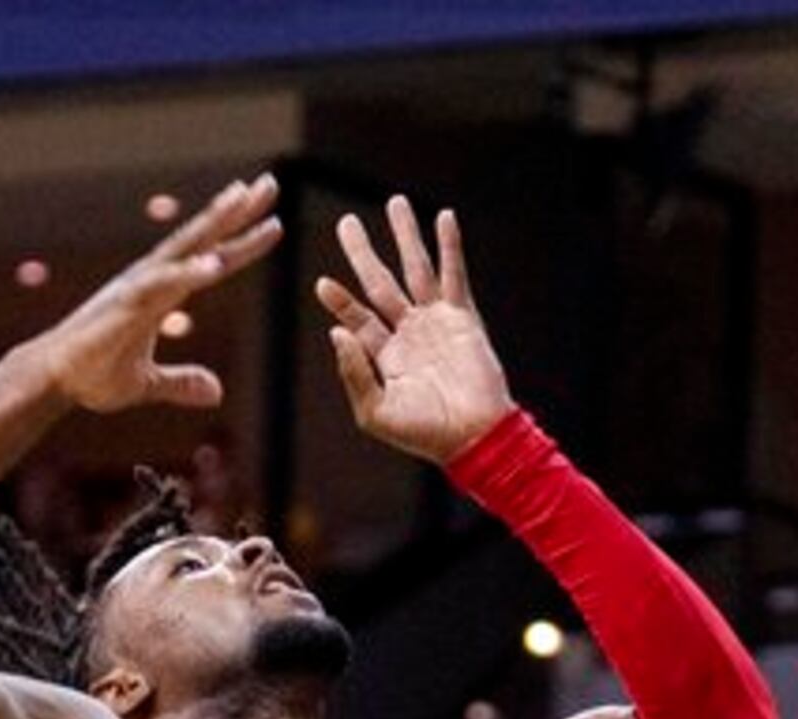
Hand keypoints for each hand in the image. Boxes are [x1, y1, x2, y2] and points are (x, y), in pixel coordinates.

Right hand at [24, 175, 282, 416]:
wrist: (53, 379)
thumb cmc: (93, 374)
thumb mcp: (148, 383)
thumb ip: (181, 383)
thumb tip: (215, 393)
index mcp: (162, 294)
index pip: (211, 261)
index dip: (242, 243)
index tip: (274, 222)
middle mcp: (152, 280)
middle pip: (202, 239)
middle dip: (236, 212)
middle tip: (269, 184)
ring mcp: (137, 288)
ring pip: (182, 248)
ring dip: (213, 224)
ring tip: (241, 199)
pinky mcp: (124, 305)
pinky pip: (161, 286)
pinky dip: (187, 274)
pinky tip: (214, 264)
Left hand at [314, 196, 515, 463]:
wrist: (474, 437)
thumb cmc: (425, 434)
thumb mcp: (376, 413)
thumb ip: (354, 373)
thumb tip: (336, 331)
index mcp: (385, 355)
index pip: (357, 317)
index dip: (340, 300)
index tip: (323, 283)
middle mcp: (408, 333)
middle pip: (380, 282)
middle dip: (363, 253)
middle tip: (346, 223)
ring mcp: (436, 322)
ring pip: (416, 268)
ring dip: (406, 236)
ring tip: (396, 202)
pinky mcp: (463, 318)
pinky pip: (454, 275)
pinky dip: (450, 247)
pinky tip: (444, 218)